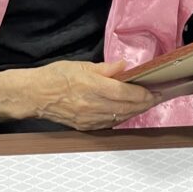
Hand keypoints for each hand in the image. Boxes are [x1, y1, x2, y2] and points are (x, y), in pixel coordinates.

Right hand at [18, 60, 159, 130]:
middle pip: (127, 107)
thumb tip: (123, 66)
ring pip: (121, 117)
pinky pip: (110, 124)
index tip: (156, 89)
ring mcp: (89, 118)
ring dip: (137, 111)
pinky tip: (128, 112)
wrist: (34, 96)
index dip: (144, 93)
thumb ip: (105, 68)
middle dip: (146, 103)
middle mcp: (93, 105)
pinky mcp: (85, 126)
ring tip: (147, 104)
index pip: (126, 92)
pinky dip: (122, 117)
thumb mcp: (81, 65)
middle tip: (158, 97)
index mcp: (93, 86)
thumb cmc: (54, 77)